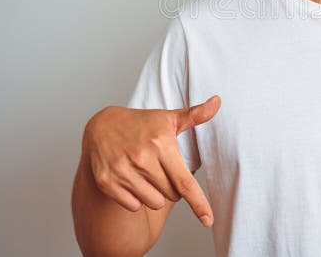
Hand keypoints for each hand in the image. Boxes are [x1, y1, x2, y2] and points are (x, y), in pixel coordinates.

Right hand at [82, 95, 221, 226]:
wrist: (102, 125)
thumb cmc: (142, 124)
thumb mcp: (168, 118)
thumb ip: (195, 115)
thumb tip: (218, 101)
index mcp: (161, 143)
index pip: (184, 181)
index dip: (198, 203)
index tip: (208, 220)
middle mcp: (141, 158)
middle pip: (171, 195)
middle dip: (172, 188)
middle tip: (162, 170)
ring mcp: (122, 170)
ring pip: (153, 202)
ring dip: (155, 194)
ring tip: (147, 174)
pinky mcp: (107, 181)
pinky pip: (133, 205)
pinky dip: (136, 198)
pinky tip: (132, 180)